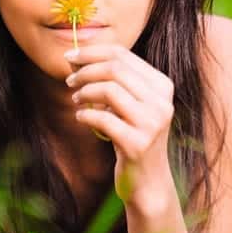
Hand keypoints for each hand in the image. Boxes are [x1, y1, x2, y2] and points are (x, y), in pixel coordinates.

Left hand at [64, 44, 176, 206]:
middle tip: (69, 80)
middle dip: (85, 70)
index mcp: (162, 85)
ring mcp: (152, 123)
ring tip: (76, 100)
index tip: (69, 56)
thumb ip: (112, 81)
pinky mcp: (138, 144)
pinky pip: (103, 119)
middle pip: (114, 69)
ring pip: (109, 90)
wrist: (148, 180)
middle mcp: (161, 102)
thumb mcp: (130, 104)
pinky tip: (80, 118)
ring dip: (84, 92)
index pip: (122, 54)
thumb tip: (75, 57)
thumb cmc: (133, 136)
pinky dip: (85, 115)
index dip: (91, 52)